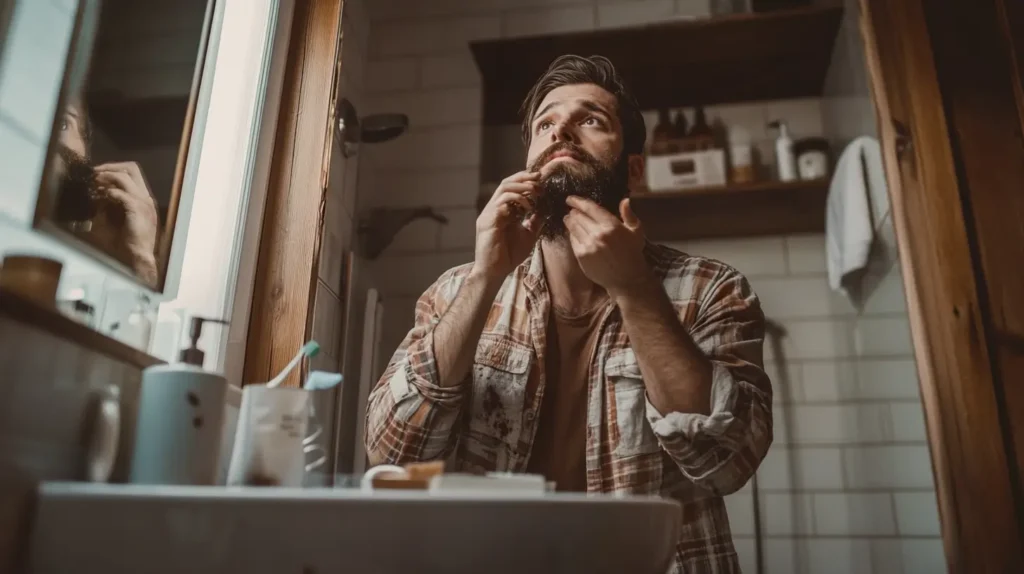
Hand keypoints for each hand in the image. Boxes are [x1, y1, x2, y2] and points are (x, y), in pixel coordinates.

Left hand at [94, 162, 158, 282]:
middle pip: (131, 168)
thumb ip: (109, 205)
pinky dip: (109, 192)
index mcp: (144, 199)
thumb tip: (97, 194)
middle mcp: (146, 197)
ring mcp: (144, 202)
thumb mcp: (116, 219)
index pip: (132, 172)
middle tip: (94, 173)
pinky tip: (101, 197)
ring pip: (124, 177)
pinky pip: (121, 193)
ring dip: (106, 177)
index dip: (114, 169)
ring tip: (94, 182)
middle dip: (110, 167)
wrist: (138, 257)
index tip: (98, 174)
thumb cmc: (127, 243)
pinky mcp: (137, 210)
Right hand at [473, 171, 542, 281]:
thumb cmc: (509, 255)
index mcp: (502, 211)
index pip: (512, 187)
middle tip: (540, 178)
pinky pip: (501, 203)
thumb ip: (535, 221)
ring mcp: (489, 214)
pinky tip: (528, 208)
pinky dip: (516, 201)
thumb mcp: (528, 235)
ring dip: (522, 187)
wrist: (495, 272)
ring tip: (535, 192)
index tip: (542, 180)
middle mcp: (494, 209)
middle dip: (524, 178)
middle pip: (506, 183)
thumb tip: (546, 209)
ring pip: (503, 189)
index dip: (526, 180)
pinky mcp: (487, 221)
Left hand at [563, 196, 654, 297]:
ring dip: (570, 221)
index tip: (570, 199)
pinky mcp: (581, 255)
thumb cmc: (632, 253)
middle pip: (578, 216)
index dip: (578, 201)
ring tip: (568, 219)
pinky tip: (573, 233)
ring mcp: (588, 245)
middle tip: (572, 210)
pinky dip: (571, 234)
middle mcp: (598, 233)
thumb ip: (629, 215)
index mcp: (611, 225)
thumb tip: (625, 200)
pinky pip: (572, 240)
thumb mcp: (636, 232)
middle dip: (573, 212)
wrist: (627, 278)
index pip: (590, 208)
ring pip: (573, 227)